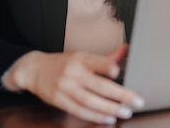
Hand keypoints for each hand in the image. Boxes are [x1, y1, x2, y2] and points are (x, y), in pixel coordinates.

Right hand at [3, 45, 143, 123]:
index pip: (96, 61)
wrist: (33, 69)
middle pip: (98, 85)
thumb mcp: (82, 56)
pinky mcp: (59, 100)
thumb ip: (105, 58)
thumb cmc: (63, 63)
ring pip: (89, 101)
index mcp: (81, 58)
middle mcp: (73, 72)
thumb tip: (127, 50)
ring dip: (109, 109)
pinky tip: (108, 118)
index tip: (117, 71)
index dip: (106, 66)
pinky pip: (79, 110)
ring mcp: (65, 87)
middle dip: (119, 95)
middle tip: (136, 101)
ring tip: (125, 112)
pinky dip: (95, 116)